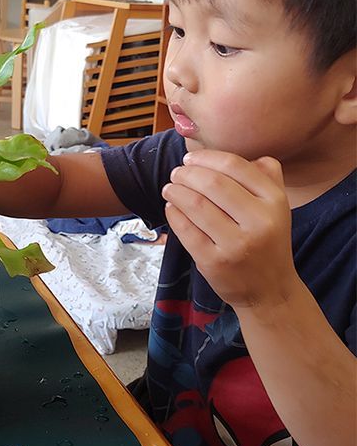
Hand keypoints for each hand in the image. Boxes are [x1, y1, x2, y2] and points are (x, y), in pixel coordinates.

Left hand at [162, 150, 298, 308]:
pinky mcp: (214, 262)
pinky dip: (173, 214)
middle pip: (212, 183)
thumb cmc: (266, 241)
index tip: (190, 159)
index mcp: (275, 201)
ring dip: (176, 191)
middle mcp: (259, 222)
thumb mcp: (276, 207)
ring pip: (196, 204)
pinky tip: (171, 208)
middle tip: (176, 173)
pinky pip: (186, 230)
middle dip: (187, 174)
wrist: (270, 290)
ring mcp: (236, 244)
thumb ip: (264, 176)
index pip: (235, 166)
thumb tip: (228, 155)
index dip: (206, 158)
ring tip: (170, 188)